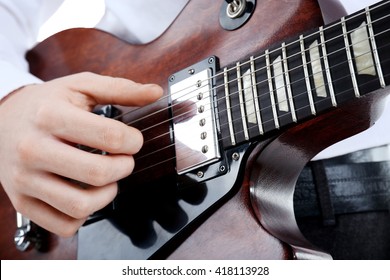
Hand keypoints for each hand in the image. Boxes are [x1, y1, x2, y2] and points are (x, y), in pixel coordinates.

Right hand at [0, 72, 162, 236]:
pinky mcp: (23, 202)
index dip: (133, 141)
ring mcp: (25, 179)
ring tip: (106, 180)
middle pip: (98, 174)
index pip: (110, 137)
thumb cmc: (45, 104)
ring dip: (107, 195)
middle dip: (124, 168)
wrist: (1, 119)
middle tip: (123, 160)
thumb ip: (120, 89)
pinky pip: (64, 225)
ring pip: (81, 206)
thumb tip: (155, 92)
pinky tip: (85, 195)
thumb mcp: (81, 86)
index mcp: (50, 116)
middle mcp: (33, 149)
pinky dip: (84, 215)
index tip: (132, 140)